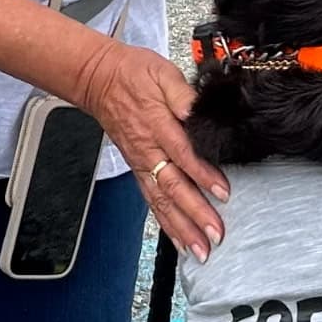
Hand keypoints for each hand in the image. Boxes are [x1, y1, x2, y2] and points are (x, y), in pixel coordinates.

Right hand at [75, 43, 226, 260]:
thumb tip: (199, 111)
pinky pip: (151, 200)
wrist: (98, 79)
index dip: (203, 174)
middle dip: (194, 213)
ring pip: (161, 201)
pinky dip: (166, 223)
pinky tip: (180, 240)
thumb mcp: (163, 72)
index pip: (183, 153)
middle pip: (172, 186)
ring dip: (181, 227)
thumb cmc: (133, 74)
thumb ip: (184, 94)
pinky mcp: (137, 170)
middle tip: (214, 234)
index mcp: (156, 124)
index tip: (222, 192)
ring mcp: (140, 163)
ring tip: (200, 249)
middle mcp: (147, 149)